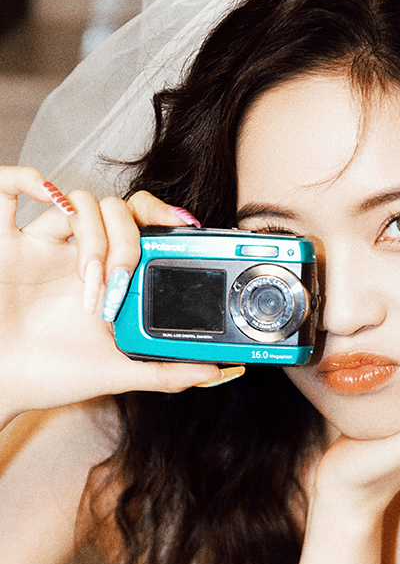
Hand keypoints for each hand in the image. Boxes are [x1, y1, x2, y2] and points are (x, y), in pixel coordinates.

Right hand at [0, 168, 221, 421]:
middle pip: (116, 209)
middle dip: (127, 239)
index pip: (142, 225)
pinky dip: (24, 177)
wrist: (3, 386)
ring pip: (79, 202)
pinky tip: (43, 193)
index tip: (185, 228)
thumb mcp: (117, 374)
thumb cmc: (52, 376)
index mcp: (108, 276)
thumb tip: (215, 370)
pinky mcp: (3, 244)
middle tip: (123, 279)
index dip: (163, 216)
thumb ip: (165, 371)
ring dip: (92, 237)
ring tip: (89, 284)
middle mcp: (79, 253)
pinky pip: (6, 188)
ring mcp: (42, 245)